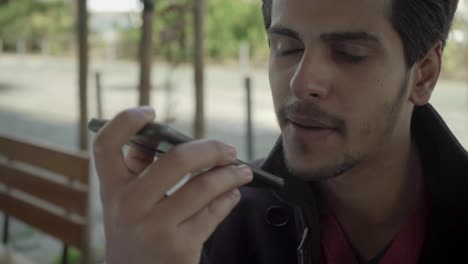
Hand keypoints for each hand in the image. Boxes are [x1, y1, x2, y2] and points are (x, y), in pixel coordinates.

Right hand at [92, 106, 252, 263]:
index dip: (125, 121)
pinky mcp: (179, 246)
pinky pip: (213, 213)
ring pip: (204, 187)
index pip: (105, 145)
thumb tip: (156, 135)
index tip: (150, 111)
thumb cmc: (137, 234)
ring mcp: (154, 228)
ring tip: (242, 171)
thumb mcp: (126, 204)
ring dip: (230, 175)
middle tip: (228, 150)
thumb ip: (138, 170)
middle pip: (177, 159)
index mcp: (111, 189)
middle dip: (211, 149)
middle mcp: (129, 206)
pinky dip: (228, 198)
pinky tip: (233, 194)